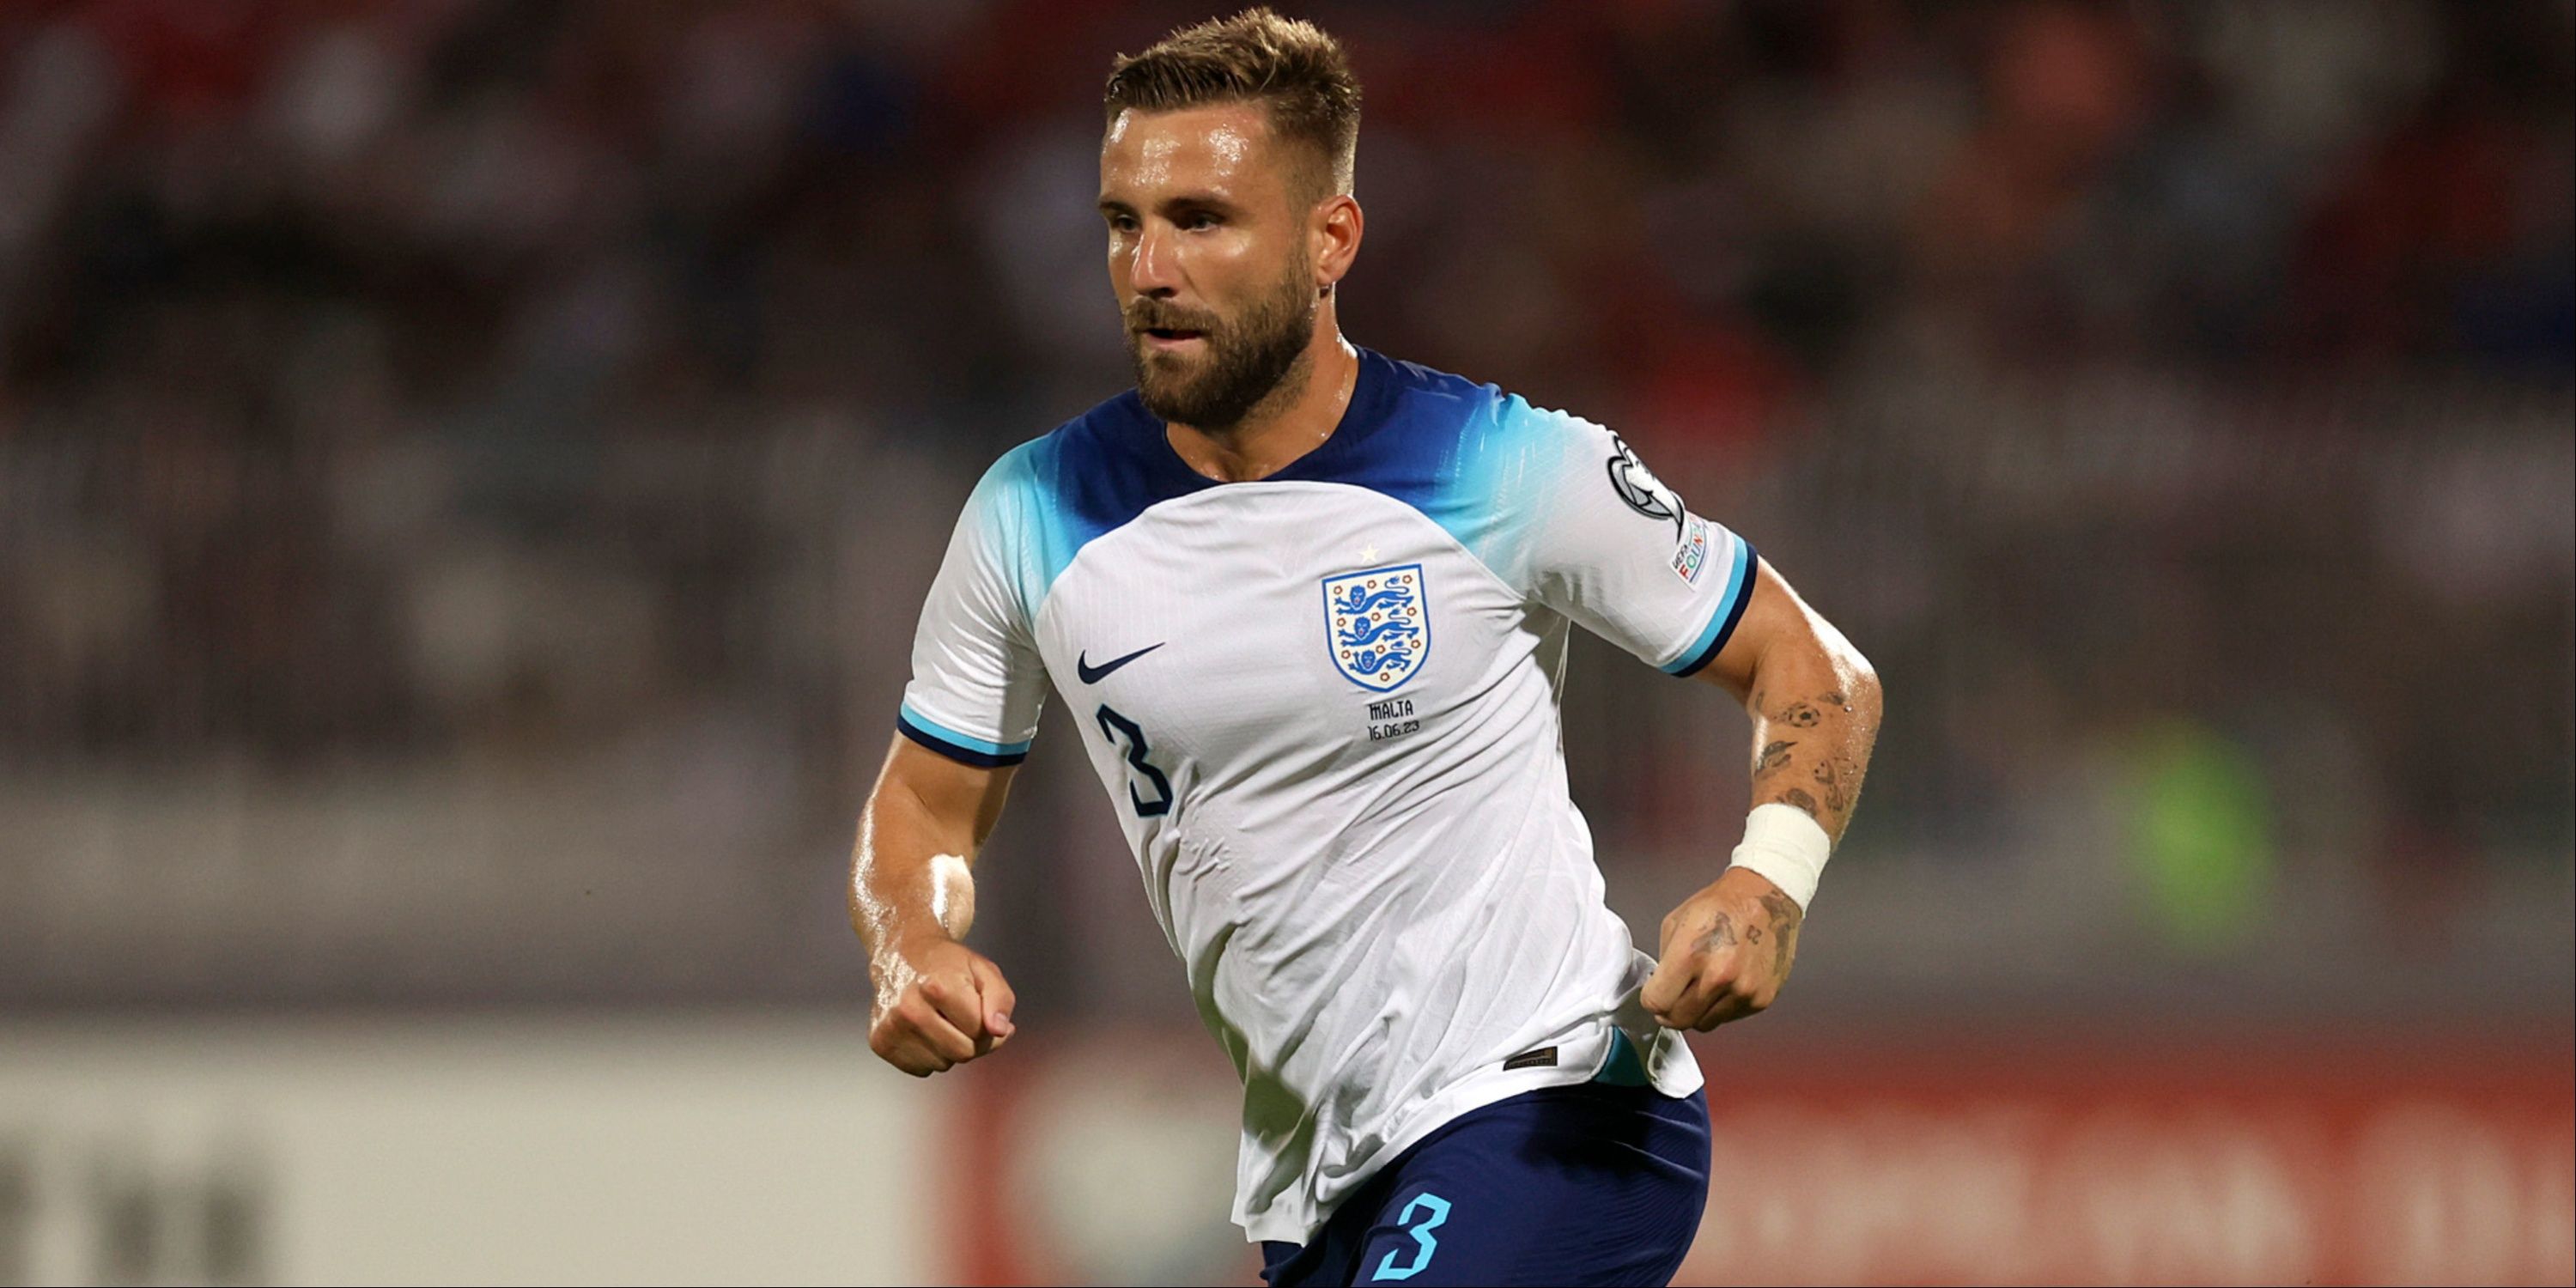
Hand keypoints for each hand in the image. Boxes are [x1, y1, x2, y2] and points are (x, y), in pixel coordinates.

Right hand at [867, 935, 1016, 1075]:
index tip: (980, 1009)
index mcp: (936, 987)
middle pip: (962, 1053)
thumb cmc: (948, 965)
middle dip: (971, 1041)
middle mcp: (909, 1009)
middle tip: (963, 1018)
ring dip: (949, 1049)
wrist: (902, 955)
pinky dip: (929, 1055)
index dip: (989, 1025)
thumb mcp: (984, 971)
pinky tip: (924, 1029)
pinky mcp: (880, 1042)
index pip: (980, 1033)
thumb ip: (1001, 1000)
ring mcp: (891, 1027)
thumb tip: (1000, 1031)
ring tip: (940, 1019)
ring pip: (942, 1065)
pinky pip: (921, 1069)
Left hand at [1642, 867, 1803, 1030]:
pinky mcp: (1761, 999)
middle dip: (1669, 1011)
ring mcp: (1742, 991)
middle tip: (1671, 998)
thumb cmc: (1721, 905)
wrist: (1767, 898)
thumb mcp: (1675, 922)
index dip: (1651, 999)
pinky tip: (1725, 984)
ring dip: (1697, 1011)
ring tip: (1701, 986)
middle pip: (1679, 1020)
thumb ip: (1664, 961)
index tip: (1654, 995)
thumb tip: (1660, 988)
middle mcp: (1718, 977)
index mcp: (1690, 954)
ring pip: (1704, 1024)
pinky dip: (1721, 1007)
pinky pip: (1729, 1017)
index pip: (1656, 1002)